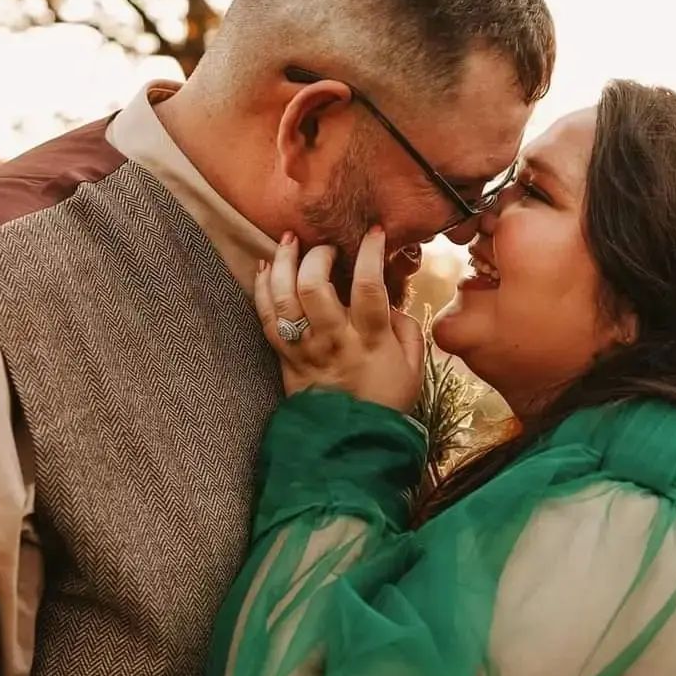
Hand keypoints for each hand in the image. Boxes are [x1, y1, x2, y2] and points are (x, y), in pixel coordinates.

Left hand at [255, 228, 425, 413]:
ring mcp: (305, 350)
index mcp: (371, 341)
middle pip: (313, 287)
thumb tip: (392, 301)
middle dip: (317, 256)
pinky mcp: (285, 359)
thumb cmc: (387, 401)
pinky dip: (262, 289)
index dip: (370, 254)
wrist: (351, 443)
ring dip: (284, 264)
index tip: (375, 232)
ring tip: (290, 242)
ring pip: (283, 299)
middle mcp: (334, 342)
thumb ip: (407, 328)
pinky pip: (265, 319)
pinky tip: (267, 268)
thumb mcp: (413, 366)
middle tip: (326, 246)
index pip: (369, 288)